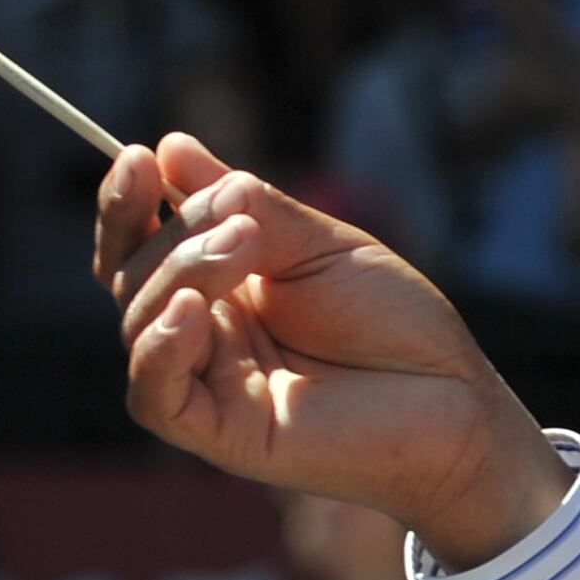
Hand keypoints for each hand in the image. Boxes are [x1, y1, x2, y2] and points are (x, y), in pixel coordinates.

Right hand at [96, 134, 568, 564]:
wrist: (453, 398)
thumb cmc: (395, 323)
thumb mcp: (320, 245)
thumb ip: (246, 204)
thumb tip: (172, 147)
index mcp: (220, 288)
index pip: (140, 246)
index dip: (127, 205)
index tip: (136, 156)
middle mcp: (202, 335)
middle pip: (134, 276)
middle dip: (176, 234)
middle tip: (240, 217)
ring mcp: (207, 384)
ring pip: (141, 323)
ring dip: (181, 272)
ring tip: (243, 246)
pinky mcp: (218, 433)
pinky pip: (155, 395)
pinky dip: (160, 347)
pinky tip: (190, 310)